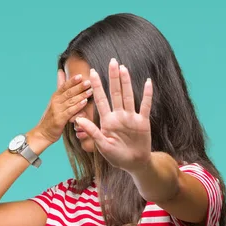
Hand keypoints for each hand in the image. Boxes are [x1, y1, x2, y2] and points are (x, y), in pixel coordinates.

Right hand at [34, 70, 92, 142]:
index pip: (64, 86)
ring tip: (91, 90)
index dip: (72, 81)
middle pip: (68, 92)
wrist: (43, 133)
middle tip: (89, 81)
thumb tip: (61, 71)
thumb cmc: (52, 117)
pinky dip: (78, 106)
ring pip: (71, 101)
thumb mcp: (55, 101)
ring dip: (81, 95)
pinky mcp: (59, 119)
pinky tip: (85, 102)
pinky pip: (70, 111)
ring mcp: (57, 110)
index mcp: (55, 97)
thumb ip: (61, 88)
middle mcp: (55, 102)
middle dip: (79, 86)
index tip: (81, 75)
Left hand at [75, 58, 152, 172]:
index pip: (100, 100)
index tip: (92, 72)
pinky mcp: (143, 122)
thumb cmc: (116, 156)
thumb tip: (78, 119)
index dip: (97, 86)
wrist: (133, 164)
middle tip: (111, 61)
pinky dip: (147, 95)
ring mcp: (131, 117)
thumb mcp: (102, 145)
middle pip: (115, 93)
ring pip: (128, 96)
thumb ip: (92, 131)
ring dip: (126, 82)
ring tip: (123, 68)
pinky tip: (147, 82)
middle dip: (113, 78)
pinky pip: (145, 106)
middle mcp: (119, 115)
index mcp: (107, 121)